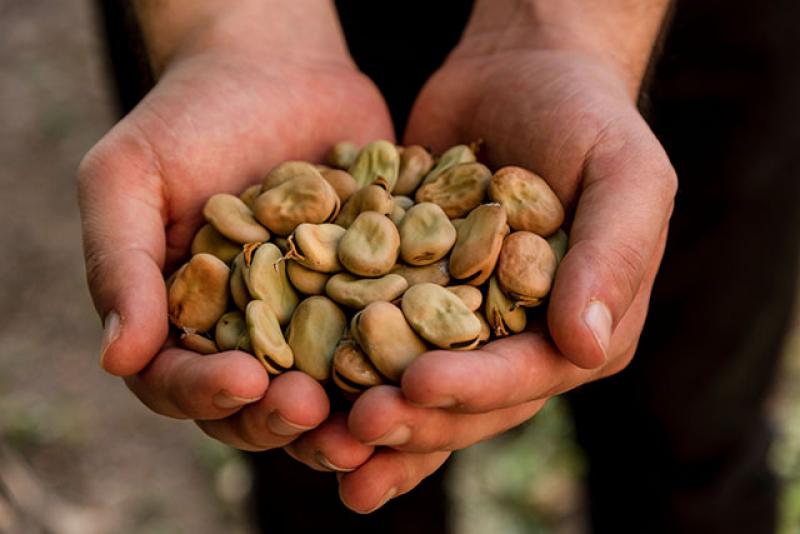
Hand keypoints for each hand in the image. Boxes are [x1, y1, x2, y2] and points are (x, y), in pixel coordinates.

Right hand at [77, 3, 392, 453]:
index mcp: (185, 325)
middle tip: (313, 413)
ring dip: (354, 417)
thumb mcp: (130, 178)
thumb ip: (121, 265)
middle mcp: (255, 336)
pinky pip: (396, 338)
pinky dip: (413, 361)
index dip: (209, 392)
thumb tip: (117, 358)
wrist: (275, 68)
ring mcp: (321, 320)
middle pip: (262, 406)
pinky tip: (438, 368)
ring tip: (379, 420)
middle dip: (285, 420)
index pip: (183, 382)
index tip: (244, 380)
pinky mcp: (378, 294)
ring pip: (333, 392)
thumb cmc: (188, 118)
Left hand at [306, 45, 675, 511]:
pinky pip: (376, 333)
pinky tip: (299, 386)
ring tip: (317, 440)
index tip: (415, 385)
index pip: (528, 375)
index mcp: (581, 329)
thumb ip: (614, 256)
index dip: (474, 389)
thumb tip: (586, 348)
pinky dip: (341, 363)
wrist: (522, 70)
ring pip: (415, 384)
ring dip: (370, 417)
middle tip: (352, 427)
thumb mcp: (624, 174)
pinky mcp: (412, 291)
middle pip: (466, 398)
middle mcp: (522, 340)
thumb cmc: (587, 115)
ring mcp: (464, 320)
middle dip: (411, 418)